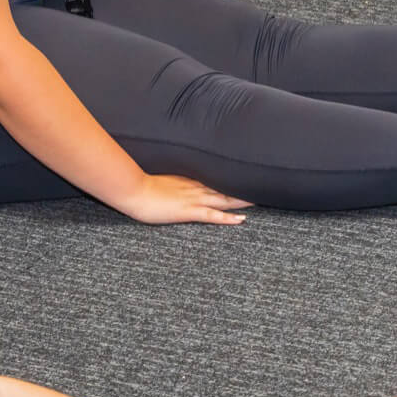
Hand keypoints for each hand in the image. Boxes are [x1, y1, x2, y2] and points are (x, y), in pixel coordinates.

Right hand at [117, 173, 250, 225]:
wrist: (133, 190)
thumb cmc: (142, 186)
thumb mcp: (164, 178)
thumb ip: (177, 179)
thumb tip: (182, 180)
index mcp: (191, 180)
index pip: (217, 179)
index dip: (233, 179)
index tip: (247, 177)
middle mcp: (197, 188)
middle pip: (226, 187)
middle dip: (244, 188)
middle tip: (263, 186)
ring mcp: (194, 199)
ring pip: (225, 200)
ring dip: (243, 201)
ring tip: (261, 200)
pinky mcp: (189, 211)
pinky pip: (213, 215)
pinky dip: (228, 218)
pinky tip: (241, 220)